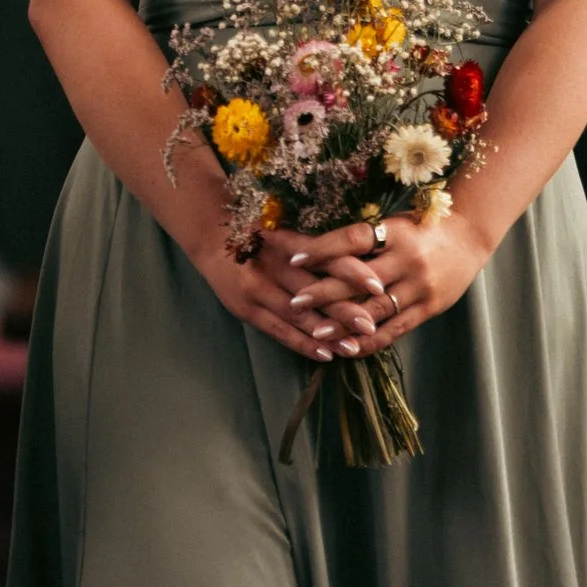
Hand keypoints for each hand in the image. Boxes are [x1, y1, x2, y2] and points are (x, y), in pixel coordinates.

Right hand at [256, 226, 387, 356]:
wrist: (210, 237)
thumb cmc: (255, 233)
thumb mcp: (283, 231)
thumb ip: (314, 249)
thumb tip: (360, 263)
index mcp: (285, 241)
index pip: (323, 257)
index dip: (350, 271)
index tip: (377, 285)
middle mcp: (272, 265)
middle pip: (314, 290)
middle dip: (344, 310)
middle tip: (371, 326)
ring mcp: (257, 289)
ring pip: (298, 315)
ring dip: (327, 334)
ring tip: (353, 348)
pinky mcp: (246, 309)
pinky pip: (278, 330)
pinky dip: (302, 343)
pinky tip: (324, 355)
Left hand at [284, 211, 493, 352]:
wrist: (469, 238)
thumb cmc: (421, 227)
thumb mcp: (393, 222)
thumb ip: (364, 238)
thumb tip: (316, 249)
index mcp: (395, 232)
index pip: (353, 239)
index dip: (323, 248)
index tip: (294, 258)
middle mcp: (407, 259)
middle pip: (360, 278)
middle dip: (324, 291)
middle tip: (295, 302)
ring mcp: (420, 286)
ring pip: (376, 309)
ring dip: (344, 322)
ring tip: (316, 332)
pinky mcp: (429, 308)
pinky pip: (396, 329)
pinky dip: (371, 340)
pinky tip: (348, 347)